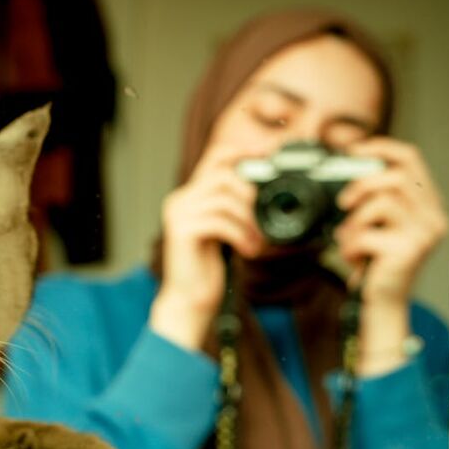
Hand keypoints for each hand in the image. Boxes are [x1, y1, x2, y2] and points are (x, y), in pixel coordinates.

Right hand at [150, 144, 263, 349]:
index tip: (270, 152)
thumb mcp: (226, 230)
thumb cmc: (209, 267)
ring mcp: (178, 213)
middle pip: (222, 174)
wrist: (190, 299)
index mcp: (190, 195)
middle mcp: (180, 199)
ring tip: (257, 241)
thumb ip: (235, 208)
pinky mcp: (181, 230)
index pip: (215, 158)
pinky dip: (241, 234)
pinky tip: (248, 249)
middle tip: (261, 220)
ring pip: (223, 197)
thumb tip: (264, 191)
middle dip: (249, 193)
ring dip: (248, 220)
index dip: (243, 150)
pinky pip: (219, 220)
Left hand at [335, 137, 447, 373]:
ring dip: (355, 221)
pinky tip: (355, 258)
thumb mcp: (374, 225)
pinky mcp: (409, 251)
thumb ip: (371, 199)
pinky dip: (352, 245)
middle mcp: (433, 217)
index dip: (382, 147)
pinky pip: (369, 233)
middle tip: (344, 204)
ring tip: (351, 241)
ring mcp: (424, 234)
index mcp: (426, 205)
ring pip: (383, 201)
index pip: (412, 159)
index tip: (355, 149)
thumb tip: (348, 167)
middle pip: (398, 176)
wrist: (380, 303)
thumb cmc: (374, 264)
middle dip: (362, 185)